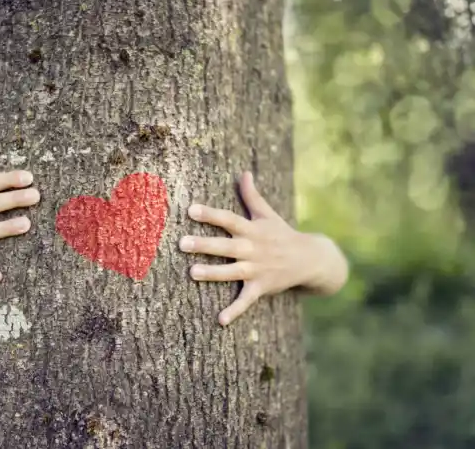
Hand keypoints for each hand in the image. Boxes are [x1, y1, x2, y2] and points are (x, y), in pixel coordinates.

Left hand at [179, 171, 347, 325]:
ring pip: (231, 272)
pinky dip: (235, 311)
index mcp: (252, 230)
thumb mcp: (268, 214)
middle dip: (205, 244)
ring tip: (192, 272)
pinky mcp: (261, 287)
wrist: (312, 259)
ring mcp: (257, 269)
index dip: (210, 214)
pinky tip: (220, 320)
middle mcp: (253, 249)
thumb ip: (252, 195)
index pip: (229, 219)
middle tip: (182, 243)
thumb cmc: (282, 234)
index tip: (191, 209)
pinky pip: (246, 300)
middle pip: (226, 245)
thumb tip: (244, 173)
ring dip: (213, 273)